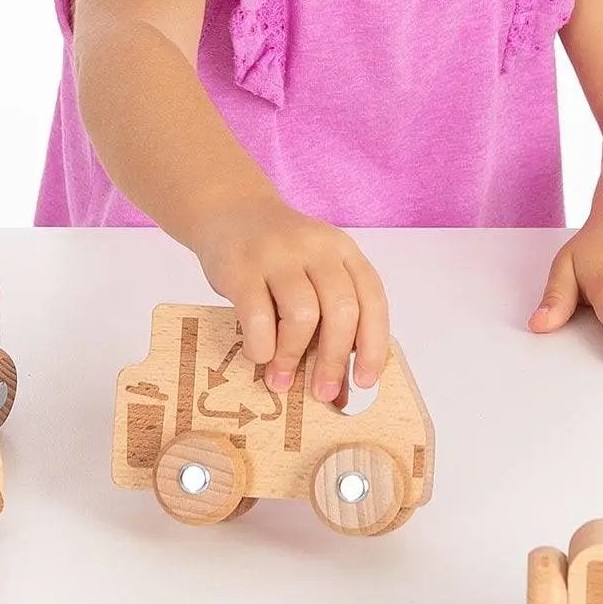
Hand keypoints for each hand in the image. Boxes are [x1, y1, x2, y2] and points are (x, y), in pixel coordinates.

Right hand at [191, 198, 390, 404]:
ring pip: (303, 314)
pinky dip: (262, 346)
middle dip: (334, 359)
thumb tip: (339, 390)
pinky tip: (258, 355)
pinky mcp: (240, 267)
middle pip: (342, 309)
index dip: (374, 344)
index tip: (365, 381)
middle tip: (322, 393)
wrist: (228, 210)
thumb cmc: (278, 257)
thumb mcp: (312, 274)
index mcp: (343, 251)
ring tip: (281, 380)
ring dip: (293, 356)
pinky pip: (258, 316)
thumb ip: (328, 320)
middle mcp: (316, 248)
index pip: (372, 299)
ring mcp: (278, 254)